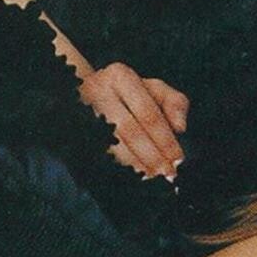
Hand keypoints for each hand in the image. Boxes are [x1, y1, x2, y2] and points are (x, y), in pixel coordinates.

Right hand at [77, 59, 189, 182]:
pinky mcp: (76, 130)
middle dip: (152, 157)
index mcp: (119, 76)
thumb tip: (179, 128)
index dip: (165, 140)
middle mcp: (98, 90)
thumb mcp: (153, 88)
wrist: (84, 92)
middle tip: (168, 176)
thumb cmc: (126, 92)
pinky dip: (118, 167)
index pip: (148, 114)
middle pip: (130, 130)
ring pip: (113, 144)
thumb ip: (174, 102)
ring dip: (135, 166)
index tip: (178, 160)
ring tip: (153, 180)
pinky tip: (133, 178)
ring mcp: (82, 111)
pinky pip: (100, 153)